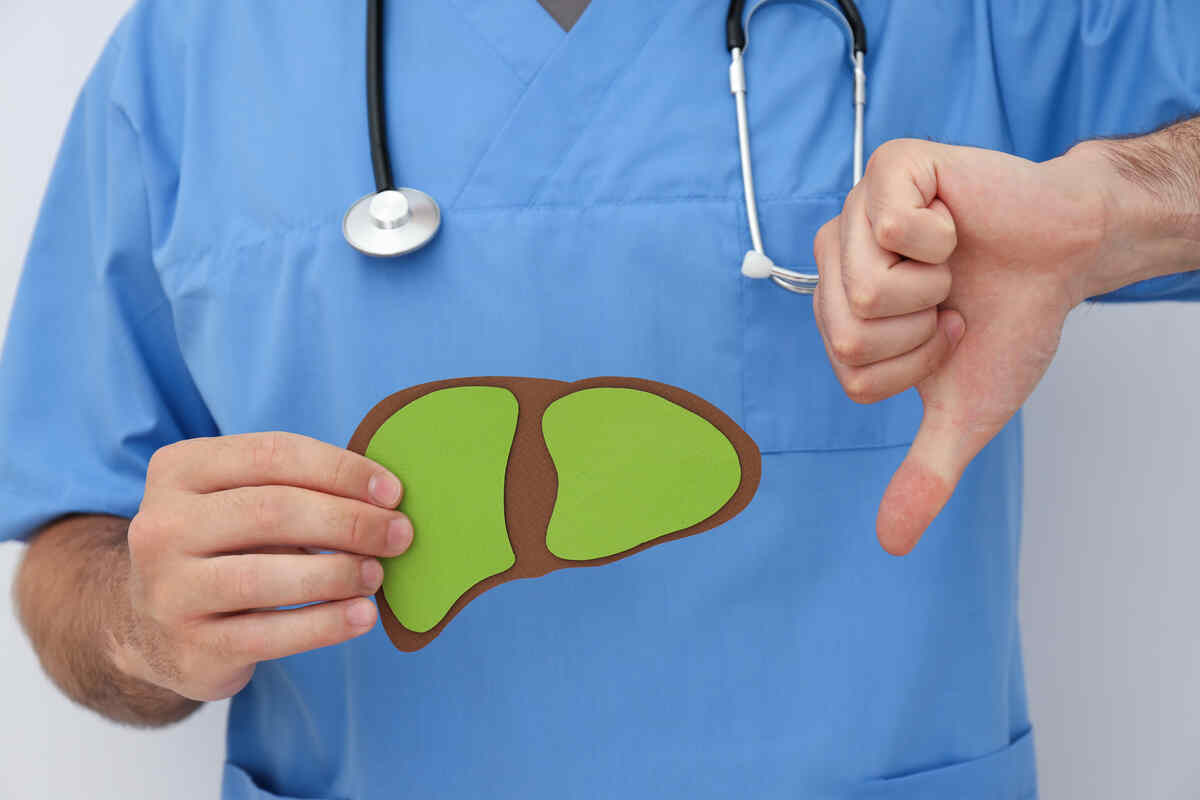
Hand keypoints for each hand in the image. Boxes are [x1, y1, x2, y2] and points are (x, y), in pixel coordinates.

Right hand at [116, 432, 413, 700]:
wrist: (152, 628)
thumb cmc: (224, 547)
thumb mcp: (241, 501)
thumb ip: (299, 488)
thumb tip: (386, 498)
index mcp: (179, 470)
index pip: (274, 454)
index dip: (342, 470)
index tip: (393, 492)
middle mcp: (162, 525)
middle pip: (274, 510)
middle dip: (351, 522)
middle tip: (399, 535)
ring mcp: (168, 589)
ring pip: (269, 575)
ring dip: (339, 573)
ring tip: (377, 575)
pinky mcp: (189, 647)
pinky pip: (271, 633)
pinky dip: (327, 624)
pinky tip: (362, 616)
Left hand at [814, 139, 1110, 554]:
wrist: (1067, 254)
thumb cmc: (1010, 320)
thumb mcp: (964, 407)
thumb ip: (924, 472)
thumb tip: (892, 544)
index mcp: (839, 309)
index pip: (850, 368)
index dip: (914, 365)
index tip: (947, 334)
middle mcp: (836, 257)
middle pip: (849, 333)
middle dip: (922, 332)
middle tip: (951, 299)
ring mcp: (856, 209)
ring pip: (866, 288)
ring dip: (933, 289)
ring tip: (952, 263)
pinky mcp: (892, 167)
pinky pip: (890, 228)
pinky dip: (942, 239)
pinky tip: (955, 225)